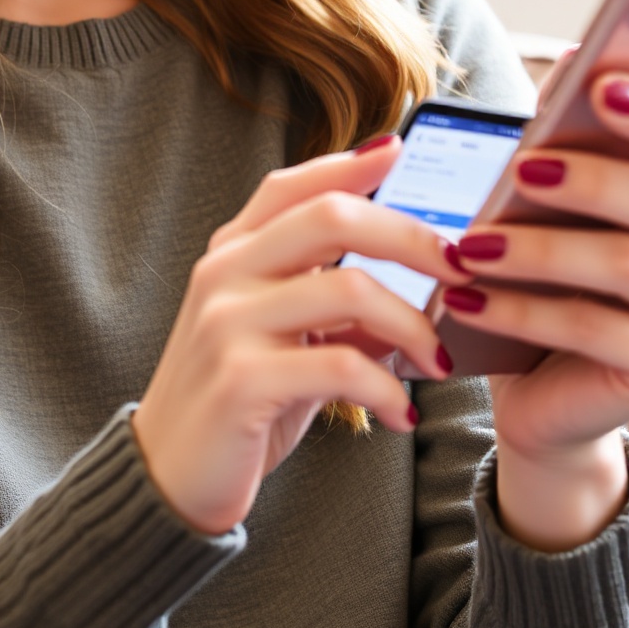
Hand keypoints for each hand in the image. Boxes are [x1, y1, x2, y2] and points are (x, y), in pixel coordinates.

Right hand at [131, 139, 466, 535]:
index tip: (402, 150)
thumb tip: (417, 279)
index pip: (291, 186)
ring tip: (439, 362)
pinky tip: (402, 414)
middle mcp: (224, 275)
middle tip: (462, 274)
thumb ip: (329, 300)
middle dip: (413, 239)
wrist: (166, 477)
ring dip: (414, 326)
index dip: (348, 164)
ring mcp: (227, 323)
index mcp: (231, 254)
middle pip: (332, 218)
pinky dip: (389, 389)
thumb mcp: (281, 339)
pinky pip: (342, 365)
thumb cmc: (237, 404)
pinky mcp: (241, 379)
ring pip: (349, 288)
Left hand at [444, 72, 628, 549]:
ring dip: (542, 251)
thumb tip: (574, 61)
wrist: (544, 376)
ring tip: (472, 245)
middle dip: (590, 179)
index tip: (602, 84)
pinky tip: (466, 299)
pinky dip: (524, 312)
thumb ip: (569, 133)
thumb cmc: (551, 265)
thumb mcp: (553, 196)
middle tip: (521, 170)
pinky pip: (598, 332)